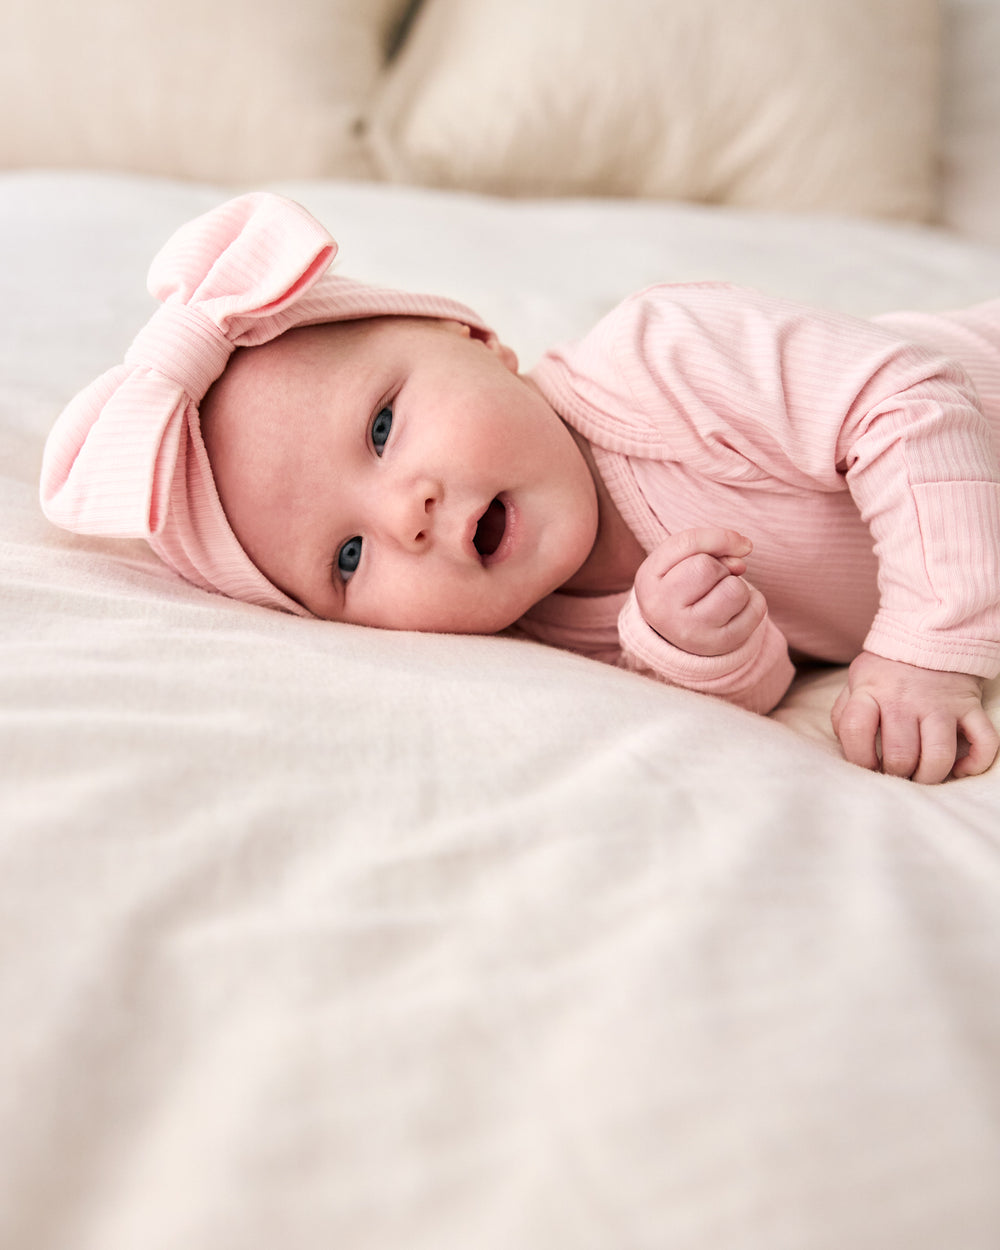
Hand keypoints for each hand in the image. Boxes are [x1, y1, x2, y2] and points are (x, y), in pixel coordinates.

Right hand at [634, 527, 766, 655]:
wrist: (678, 634)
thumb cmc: (681, 586)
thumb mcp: (679, 559)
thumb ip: (708, 544)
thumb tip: (743, 551)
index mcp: (647, 580)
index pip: (688, 543)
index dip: (720, 537)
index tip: (738, 543)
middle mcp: (662, 609)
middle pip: (708, 567)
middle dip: (720, 568)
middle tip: (713, 581)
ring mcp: (691, 631)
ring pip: (734, 589)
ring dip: (737, 585)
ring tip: (723, 596)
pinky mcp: (720, 644)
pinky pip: (755, 609)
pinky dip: (754, 602)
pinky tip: (736, 609)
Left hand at [831, 651, 998, 782]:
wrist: (931, 635)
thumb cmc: (888, 669)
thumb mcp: (857, 681)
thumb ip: (844, 713)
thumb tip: (846, 749)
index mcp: (872, 692)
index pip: (855, 732)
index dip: (859, 759)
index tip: (867, 767)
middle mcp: (906, 700)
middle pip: (900, 754)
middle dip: (897, 774)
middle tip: (897, 773)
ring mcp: (941, 705)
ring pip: (939, 756)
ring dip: (930, 776)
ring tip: (922, 775)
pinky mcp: (970, 707)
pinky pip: (984, 742)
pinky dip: (975, 763)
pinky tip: (959, 768)